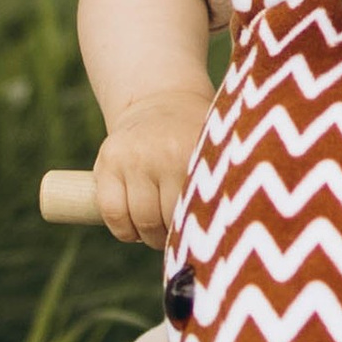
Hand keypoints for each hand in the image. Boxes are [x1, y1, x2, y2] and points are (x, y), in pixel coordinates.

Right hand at [93, 81, 212, 243]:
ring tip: (160, 230)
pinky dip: (124, 231)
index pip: (196, 215)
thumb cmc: (197, 142)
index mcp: (194, 155)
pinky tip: (135, 229)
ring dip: (149, 235)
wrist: (161, 101)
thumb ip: (225, 186)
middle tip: (182, 235)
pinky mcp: (107, 162)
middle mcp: (161, 155)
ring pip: (139, 222)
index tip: (205, 240)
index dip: (199, 234)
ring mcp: (131, 159)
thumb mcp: (217, 153)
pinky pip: (112, 213)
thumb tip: (234, 237)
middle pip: (167, 222)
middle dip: (174, 237)